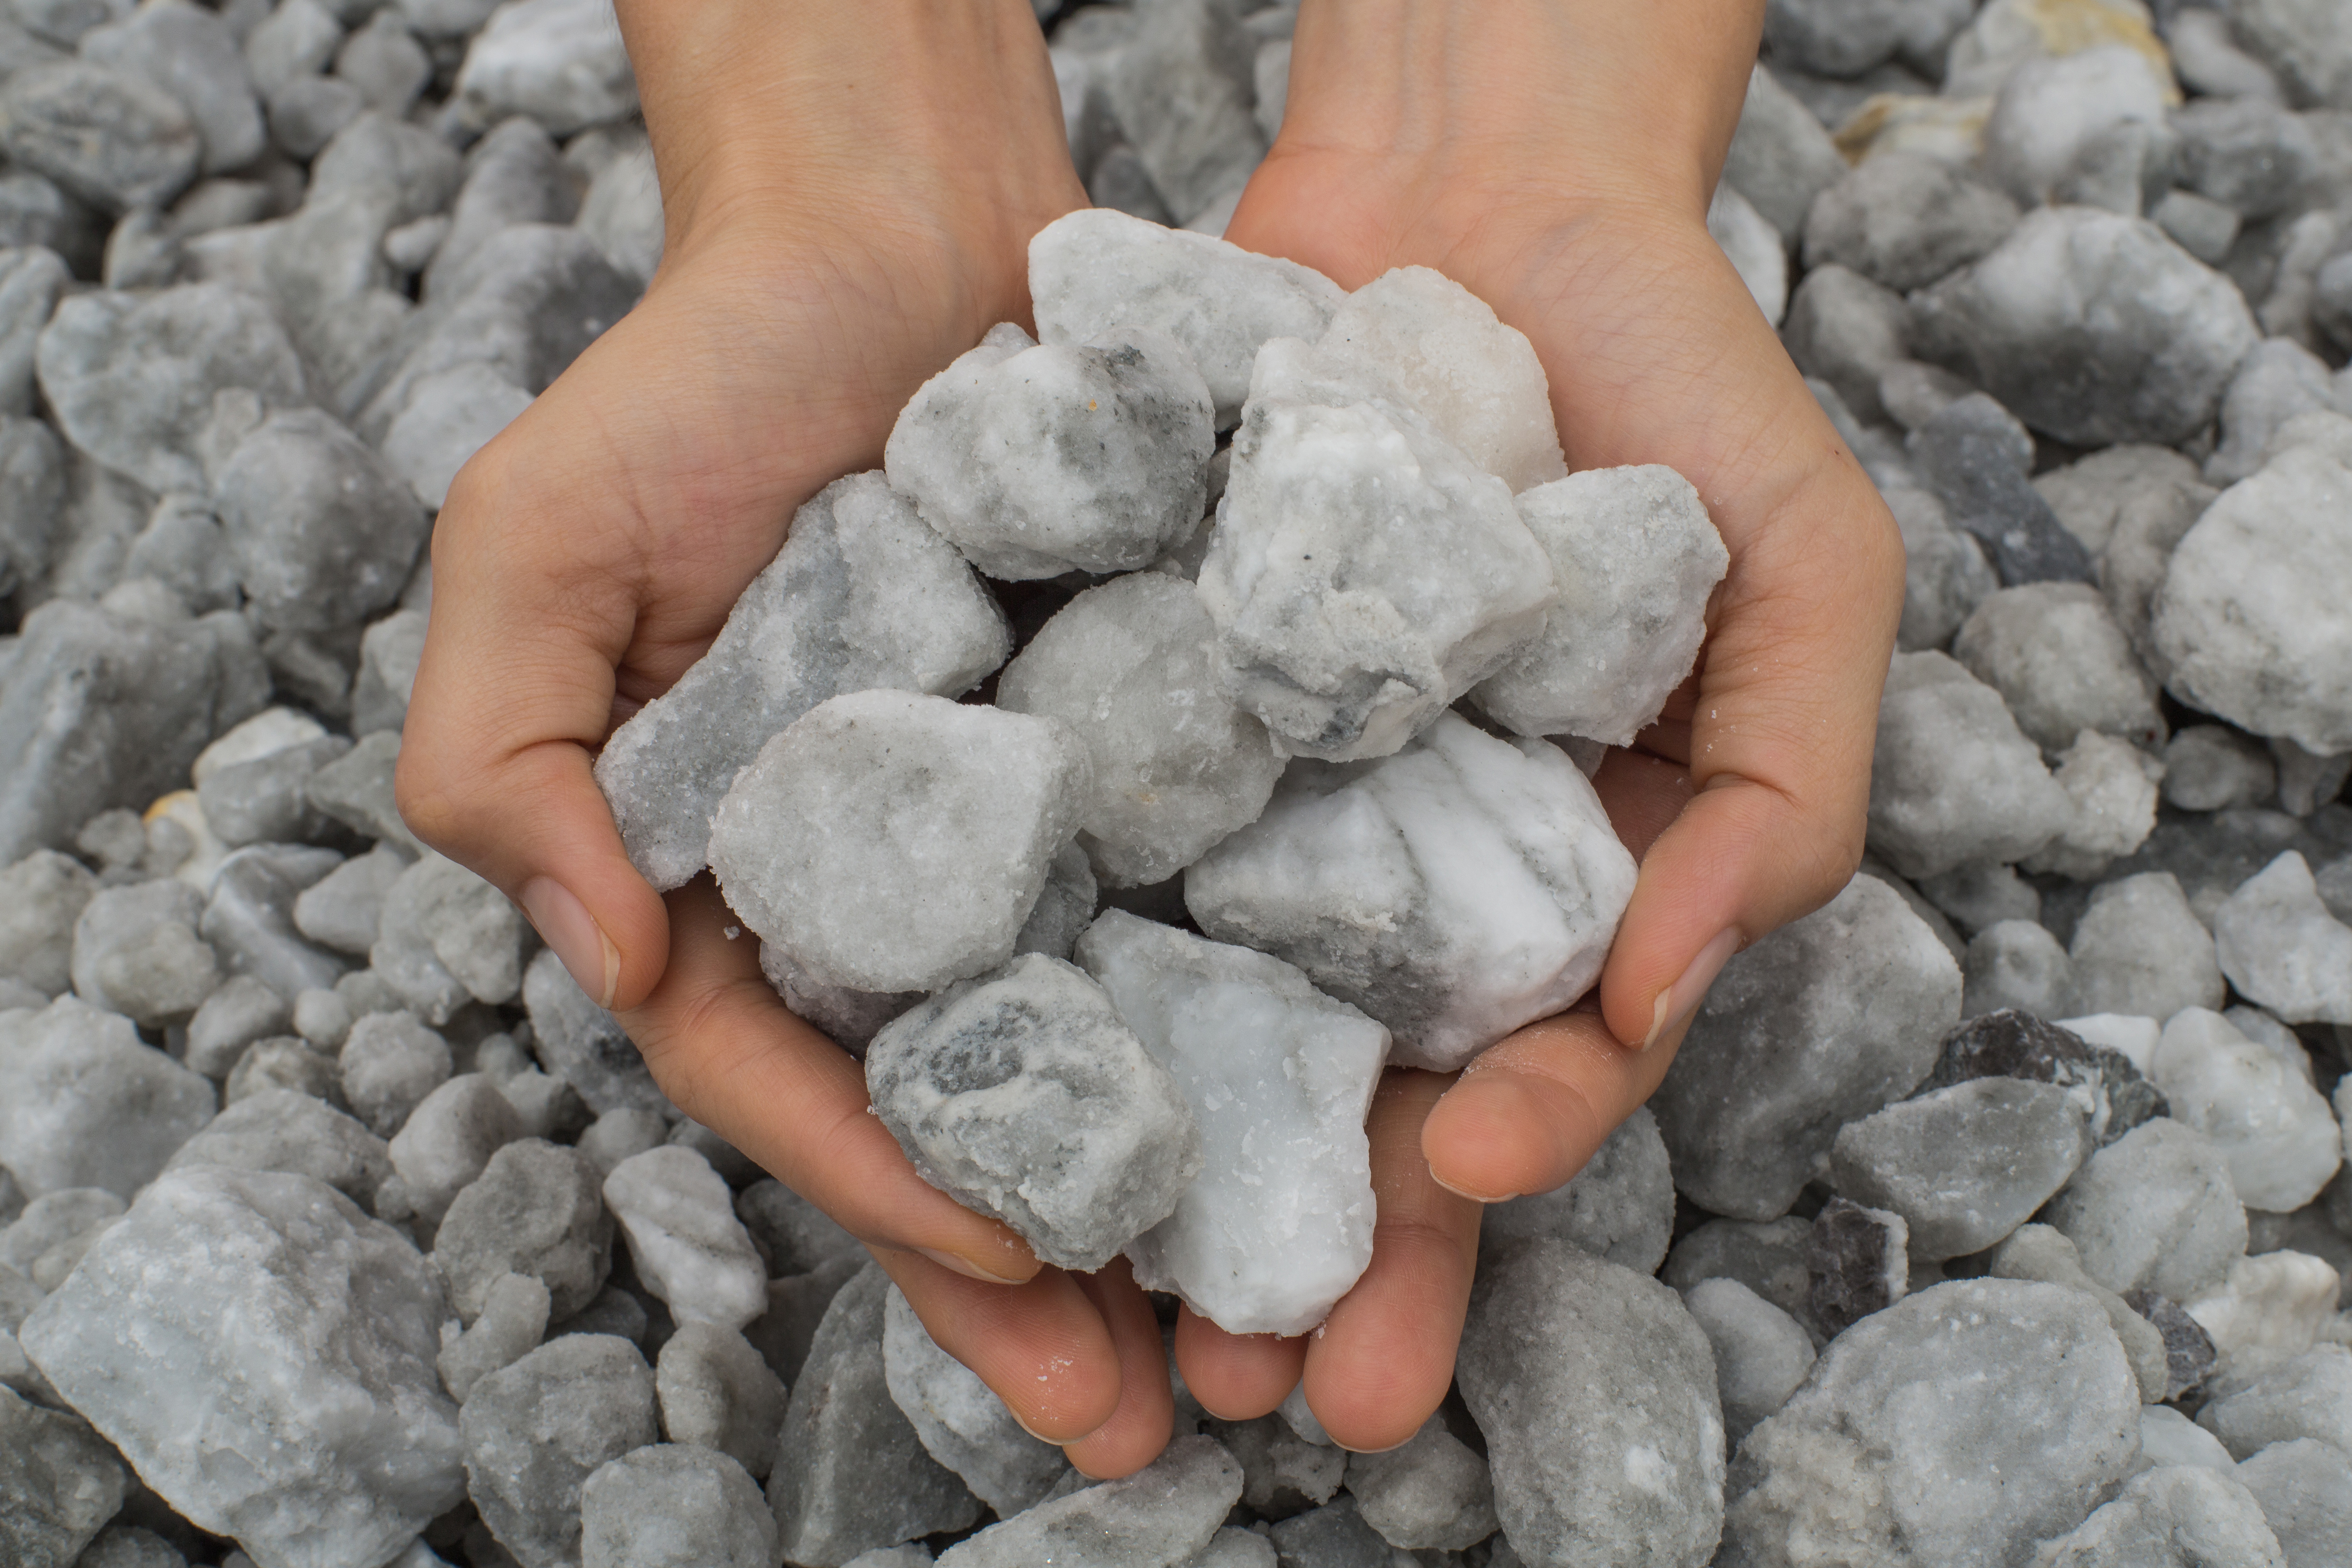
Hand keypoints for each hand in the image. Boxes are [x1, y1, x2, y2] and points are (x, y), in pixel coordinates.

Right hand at [397, 0, 1183, 1475]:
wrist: (893, 235)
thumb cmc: (699, 382)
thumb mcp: (535, 547)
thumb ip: (501, 753)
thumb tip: (598, 943)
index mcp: (733, 882)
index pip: (795, 1078)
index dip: (888, 1184)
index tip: (1015, 1264)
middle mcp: (883, 891)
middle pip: (958, 1113)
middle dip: (1039, 1273)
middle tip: (1144, 1421)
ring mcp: (1023, 835)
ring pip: (1093, 1051)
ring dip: (1164, 1201)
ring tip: (1256, 1338)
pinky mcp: (1140, 761)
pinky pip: (1196, 906)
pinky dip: (1249, 1019)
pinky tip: (1339, 1119)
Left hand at [1198, 0, 1906, 1445]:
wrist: (1471, 194)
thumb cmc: (1671, 377)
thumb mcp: (1803, 571)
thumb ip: (1782, 784)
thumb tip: (1662, 984)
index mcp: (1569, 869)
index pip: (1546, 1060)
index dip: (1513, 1145)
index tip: (1457, 1175)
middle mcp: (1410, 869)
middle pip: (1368, 1098)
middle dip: (1337, 1249)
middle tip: (1270, 1389)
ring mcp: (1273, 801)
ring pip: (1222, 1028)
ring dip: (1183, 1179)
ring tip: (1131, 1314)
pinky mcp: (1153, 716)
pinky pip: (1109, 859)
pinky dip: (1065, 965)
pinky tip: (1007, 1072)